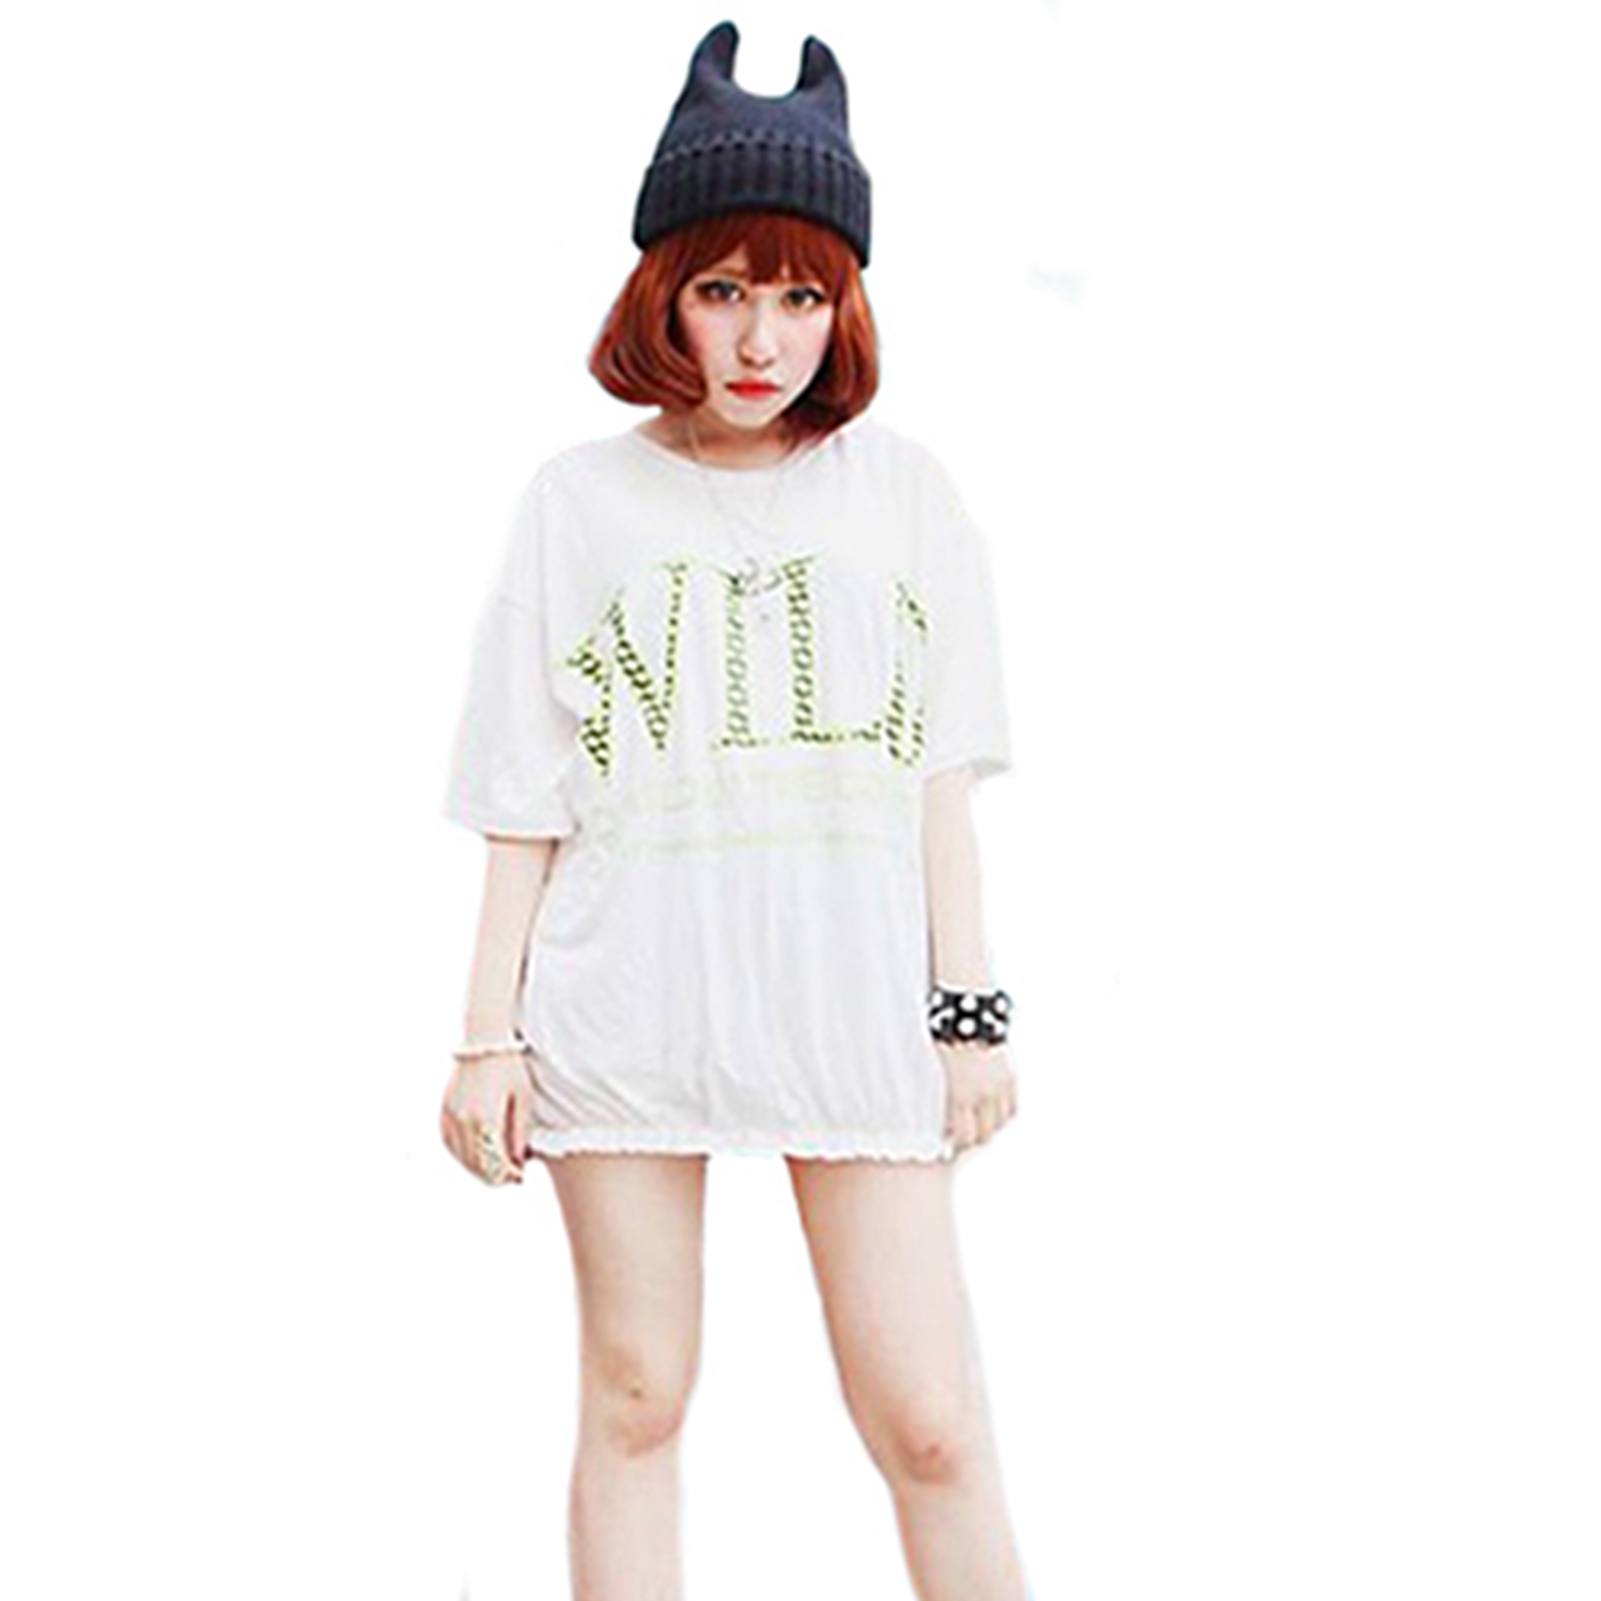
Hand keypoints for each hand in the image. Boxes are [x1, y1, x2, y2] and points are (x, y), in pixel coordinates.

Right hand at [440, 1050, 532, 1185]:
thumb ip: (519, 1133)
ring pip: (461, 1158)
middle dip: (496, 1175)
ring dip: (479, 1167)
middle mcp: (463, 1120)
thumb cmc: (509, 1066)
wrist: (483, 1041)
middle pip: (477, 1165)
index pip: (495, 1163)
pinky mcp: (443, 1111)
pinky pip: (449, 1144)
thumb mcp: (523, 1098)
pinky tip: (478, 1154)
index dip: (509, 1175)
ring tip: (498, 1166)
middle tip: (513, 1177)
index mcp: (485, 1118)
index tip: (521, 1177)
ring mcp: (449, 1116)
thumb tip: (518, 1163)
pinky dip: (463, 1154)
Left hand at [938, 1042, 1017, 1153]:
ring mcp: (999, 1087)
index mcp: (959, 1096)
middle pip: (984, 1135)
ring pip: (1000, 1125)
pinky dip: (1003, 1117)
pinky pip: (1012, 1108)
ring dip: (989, 1130)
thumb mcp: (930, 1073)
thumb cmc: (942, 1041)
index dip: (955, 1145)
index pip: (963, 1137)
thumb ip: (933, 1100)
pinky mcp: (1009, 1077)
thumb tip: (936, 1123)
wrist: (966, 1015)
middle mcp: (983, 1095)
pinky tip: (992, 1117)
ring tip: (976, 1129)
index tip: (947, 1145)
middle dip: (971, 1142)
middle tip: (961, 1141)